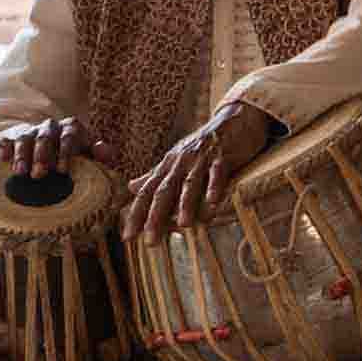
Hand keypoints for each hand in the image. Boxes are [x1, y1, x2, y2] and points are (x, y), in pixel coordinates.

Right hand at [0, 116, 114, 178]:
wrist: (53, 153)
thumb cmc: (77, 157)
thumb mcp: (92, 155)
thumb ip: (102, 154)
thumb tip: (102, 149)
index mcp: (71, 128)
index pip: (69, 136)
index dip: (65, 152)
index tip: (62, 171)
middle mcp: (49, 128)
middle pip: (45, 137)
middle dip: (41, 156)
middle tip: (39, 175)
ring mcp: (30, 133)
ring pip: (24, 139)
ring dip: (21, 155)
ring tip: (20, 172)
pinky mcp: (12, 140)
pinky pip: (5, 141)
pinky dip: (3, 149)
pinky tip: (1, 160)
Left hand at [123, 101, 277, 246]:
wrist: (234, 119)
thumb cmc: (205, 145)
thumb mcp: (177, 159)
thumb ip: (156, 175)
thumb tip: (130, 187)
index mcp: (168, 164)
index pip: (147, 192)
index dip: (137, 214)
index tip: (128, 237)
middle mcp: (180, 161)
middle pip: (164, 190)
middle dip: (156, 216)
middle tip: (151, 241)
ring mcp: (201, 158)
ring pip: (190, 183)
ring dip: (186, 204)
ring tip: (184, 225)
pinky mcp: (223, 155)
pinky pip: (217, 172)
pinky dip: (215, 186)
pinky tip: (213, 201)